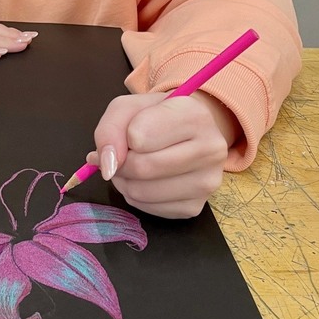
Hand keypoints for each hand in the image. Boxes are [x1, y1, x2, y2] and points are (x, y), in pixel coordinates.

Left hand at [88, 92, 240, 218]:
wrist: (186, 132)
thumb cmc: (155, 116)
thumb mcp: (127, 109)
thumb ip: (109, 130)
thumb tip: (107, 167)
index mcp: (194, 115)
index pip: (139, 136)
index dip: (125, 135)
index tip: (132, 131)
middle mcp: (210, 149)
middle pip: (142, 168)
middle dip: (121, 163)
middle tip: (122, 155)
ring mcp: (207, 182)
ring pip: (142, 192)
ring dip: (124, 181)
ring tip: (132, 166)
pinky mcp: (197, 207)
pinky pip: (149, 209)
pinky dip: (136, 196)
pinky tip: (146, 180)